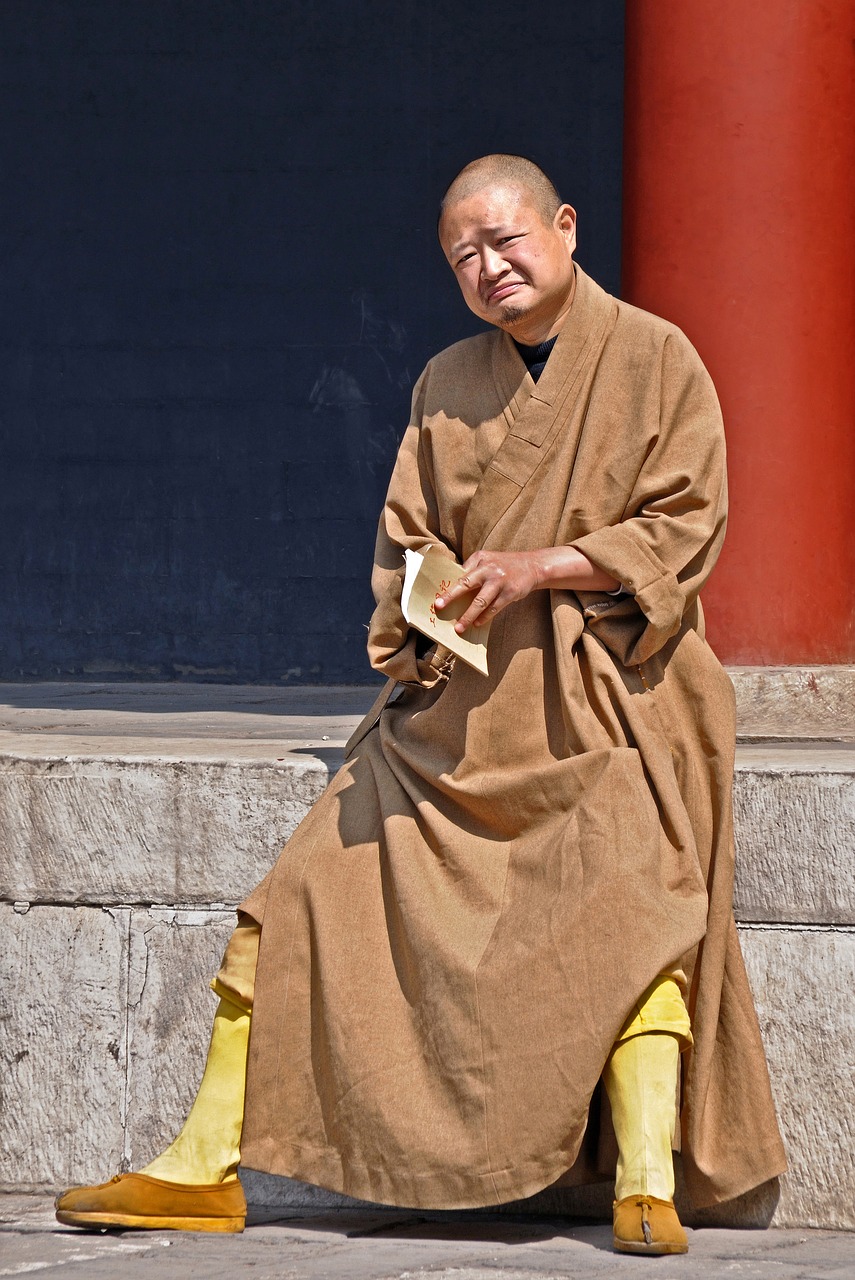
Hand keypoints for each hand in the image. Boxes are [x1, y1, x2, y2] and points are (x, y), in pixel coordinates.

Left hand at [434, 546, 619, 632]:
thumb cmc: (504, 566)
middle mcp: (489, 568)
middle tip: (439, 607)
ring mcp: (500, 581)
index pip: (460, 573)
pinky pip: (494, 608)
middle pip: (466, 583)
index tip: (436, 597)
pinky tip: (477, 624)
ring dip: (468, 616)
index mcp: (480, 558)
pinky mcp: (510, 592)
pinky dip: (484, 617)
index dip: (447, 586)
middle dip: (451, 596)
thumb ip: (473, 571)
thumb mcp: (488, 561)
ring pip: (480, 601)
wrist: (533, 565)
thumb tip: (453, 591)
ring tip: (459, 627)